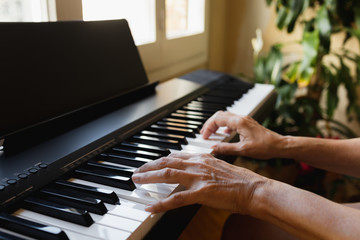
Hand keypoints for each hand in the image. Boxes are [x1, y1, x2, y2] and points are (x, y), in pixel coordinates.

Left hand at [132, 152, 267, 213]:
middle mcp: (197, 164)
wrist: (253, 188)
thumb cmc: (239, 180)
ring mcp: (198, 178)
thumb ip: (204, 166)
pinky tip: (150, 207)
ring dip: (149, 178)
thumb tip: (194, 170)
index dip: (159, 160)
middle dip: (148, 167)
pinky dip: (161, 203)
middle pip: (166, 163)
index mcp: (202, 157)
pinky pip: (176, 199)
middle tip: (136, 172)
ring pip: (167, 175)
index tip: (150, 164)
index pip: (174, 156)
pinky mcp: (201, 193)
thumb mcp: (219, 166)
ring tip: (137, 181)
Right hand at [201, 111, 283, 158]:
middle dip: (210, 123)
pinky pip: (232, 120)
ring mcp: (245, 120)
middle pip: (220, 115)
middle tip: (204, 133)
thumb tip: (213, 148)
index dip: (208, 127)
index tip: (204, 136)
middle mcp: (241, 118)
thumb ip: (226, 148)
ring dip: (217, 123)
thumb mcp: (243, 150)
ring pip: (226, 116)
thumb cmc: (265, 147)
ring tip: (211, 133)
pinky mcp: (247, 123)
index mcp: (239, 123)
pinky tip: (225, 133)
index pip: (217, 119)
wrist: (280, 145)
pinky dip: (224, 125)